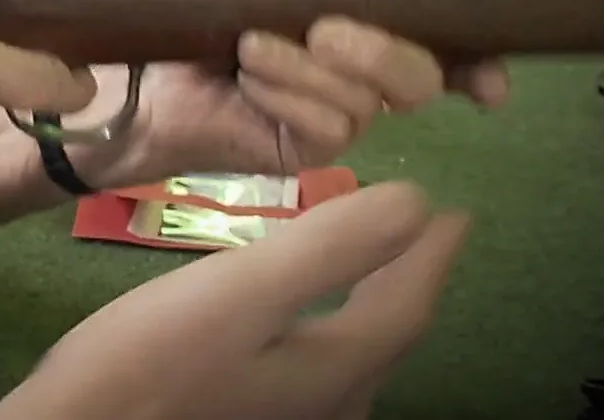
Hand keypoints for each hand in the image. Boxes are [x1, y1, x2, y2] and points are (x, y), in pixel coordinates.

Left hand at [0, 0, 511, 181]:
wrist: (132, 73)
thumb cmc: (200, 17)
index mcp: (365, 30)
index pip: (447, 50)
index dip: (481, 61)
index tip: (494, 80)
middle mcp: (364, 80)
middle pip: (421, 77)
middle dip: (379, 48)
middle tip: (324, 26)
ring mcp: (337, 121)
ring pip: (364, 103)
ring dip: (308, 69)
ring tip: (253, 46)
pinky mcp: (302, 153)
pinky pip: (321, 128)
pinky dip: (286, 96)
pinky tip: (247, 78)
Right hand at [0, 183, 470, 419]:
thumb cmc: (149, 361)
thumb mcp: (240, 291)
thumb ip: (329, 247)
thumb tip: (417, 204)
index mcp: (333, 371)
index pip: (406, 307)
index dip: (434, 255)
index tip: (454, 210)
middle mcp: (326, 408)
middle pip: (386, 340)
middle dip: (407, 280)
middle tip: (423, 232)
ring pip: (353, 362)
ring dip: (369, 309)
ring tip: (369, 268)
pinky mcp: (244, 419)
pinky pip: (316, 375)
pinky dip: (328, 333)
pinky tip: (295, 327)